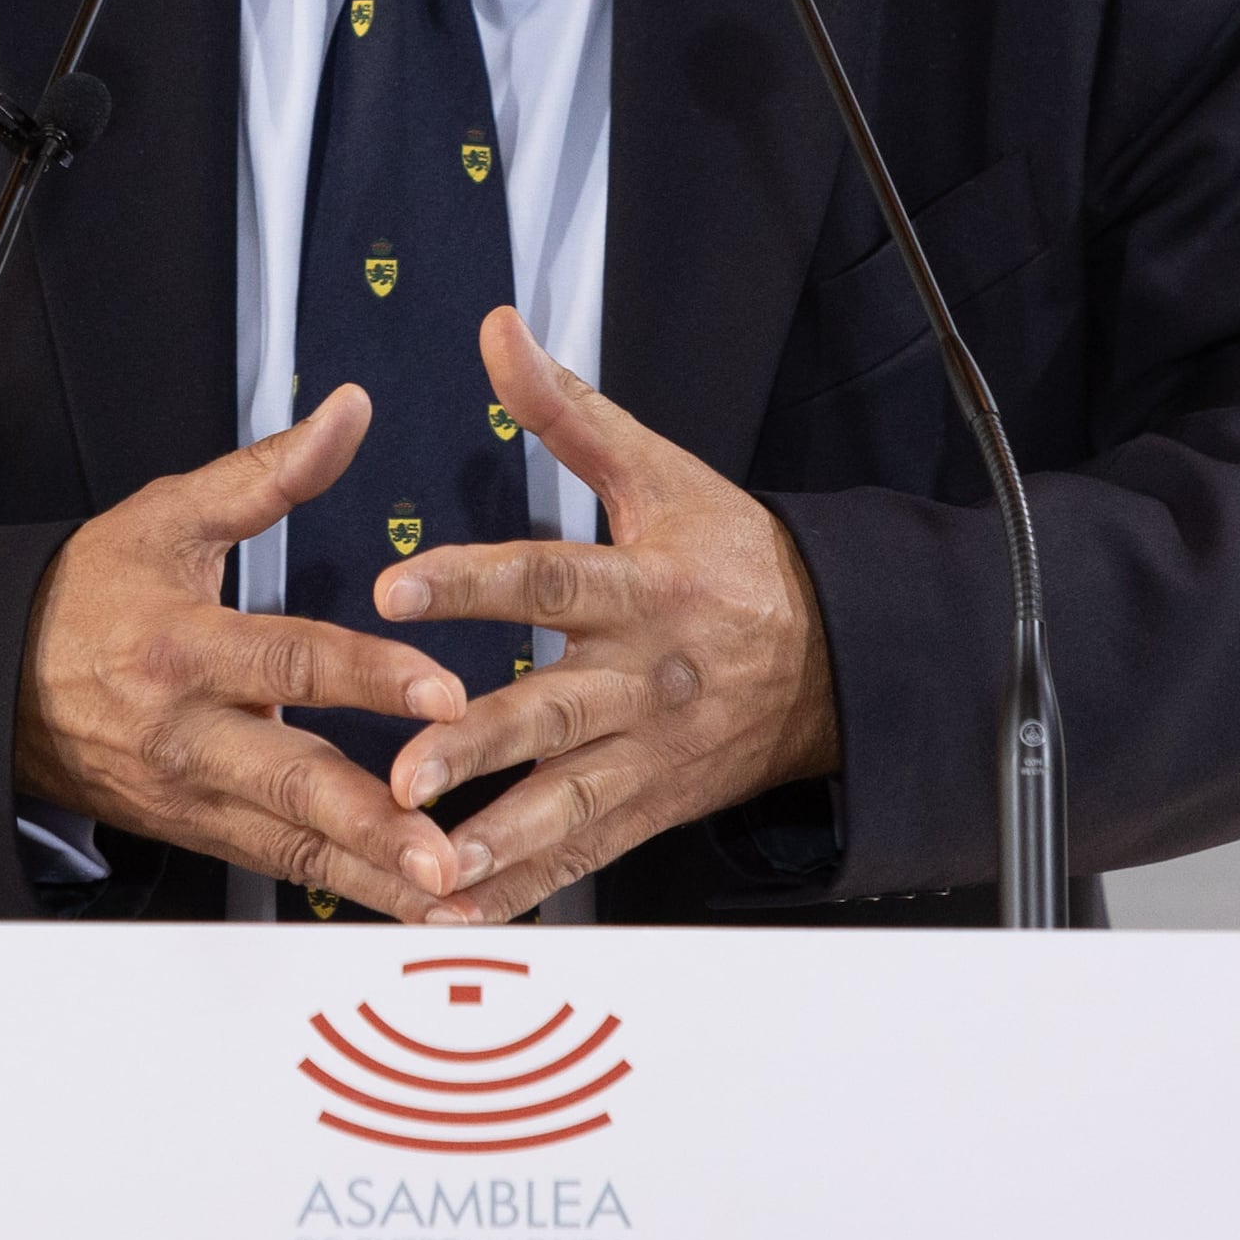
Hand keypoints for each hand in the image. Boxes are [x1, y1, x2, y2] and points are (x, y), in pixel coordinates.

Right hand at [14, 395, 480, 916]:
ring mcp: (192, 795)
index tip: (445, 693)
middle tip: (446, 854)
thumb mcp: (167, 518)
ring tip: (453, 906)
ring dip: (376, 879)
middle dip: (374, 822)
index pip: (290, 662)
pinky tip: (414, 908)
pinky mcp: (198, 833)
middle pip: (292, 781)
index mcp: (185, 647)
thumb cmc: (88, 594)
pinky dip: (350, 891)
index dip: (370, 677)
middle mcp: (188, 733)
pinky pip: (283, 867)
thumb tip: (348, 410)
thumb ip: (267, 472)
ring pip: (295, 845)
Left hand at [370, 308, 842, 923]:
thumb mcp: (661, 474)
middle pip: (551, 712)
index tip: (396, 584)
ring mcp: (649, 753)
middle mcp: (641, 678)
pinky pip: (585, 853)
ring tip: (429, 867)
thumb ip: (567, 411)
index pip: (548, 577)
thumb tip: (496, 329)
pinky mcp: (652, 806)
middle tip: (401, 772)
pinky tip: (462, 910)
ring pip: (568, 801)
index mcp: (642, 586)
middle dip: (476, 747)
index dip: (472, 581)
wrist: (843, 655)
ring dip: (497, 838)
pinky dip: (526, 887)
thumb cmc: (735, 557)